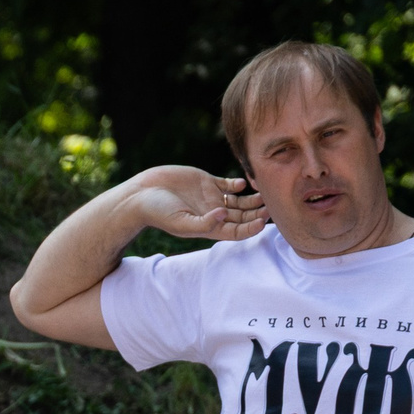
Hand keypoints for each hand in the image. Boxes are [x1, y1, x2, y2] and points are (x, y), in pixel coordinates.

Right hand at [123, 166, 267, 242]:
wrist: (142, 195)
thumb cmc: (158, 213)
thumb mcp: (180, 222)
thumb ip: (204, 222)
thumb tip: (224, 214)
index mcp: (208, 228)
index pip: (236, 232)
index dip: (251, 228)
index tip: (262, 222)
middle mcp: (213, 213)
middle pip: (242, 217)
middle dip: (257, 213)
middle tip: (271, 206)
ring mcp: (211, 197)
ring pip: (239, 201)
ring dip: (252, 199)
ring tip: (263, 194)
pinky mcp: (206, 182)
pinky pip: (228, 185)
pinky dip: (238, 185)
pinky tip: (241, 184)